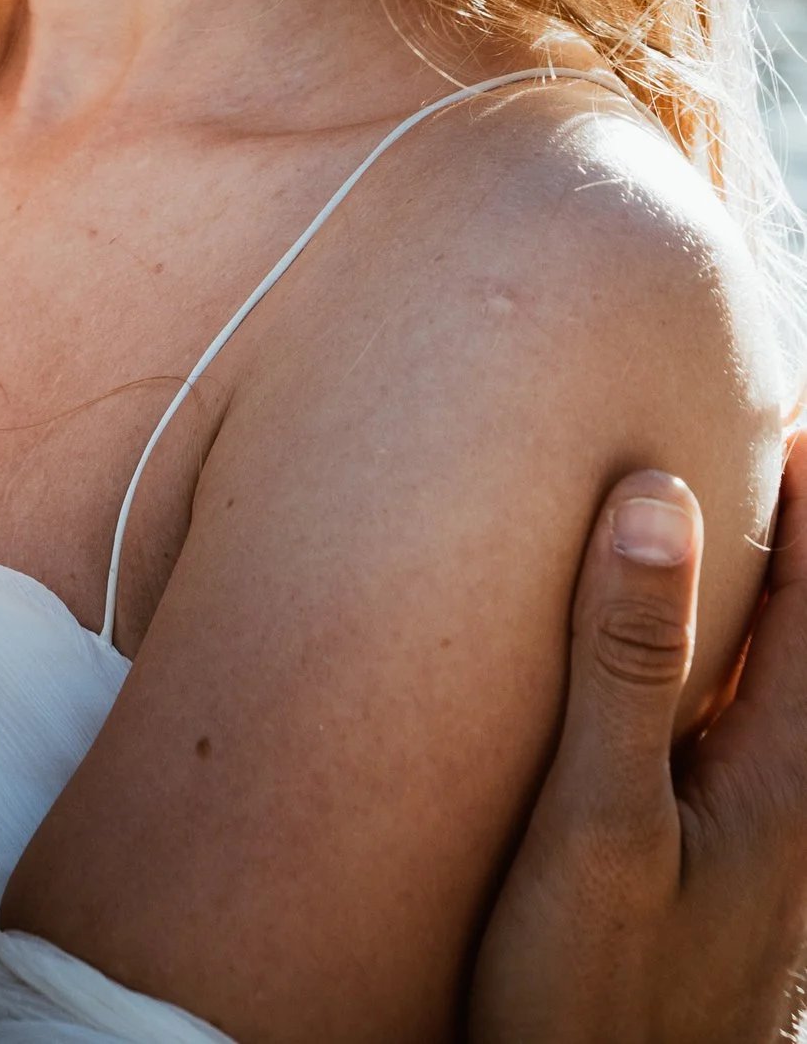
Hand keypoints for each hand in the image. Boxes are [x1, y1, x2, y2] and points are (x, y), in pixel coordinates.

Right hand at [471, 447, 806, 1043]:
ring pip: (782, 680)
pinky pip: (746, 729)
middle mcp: (799, 800)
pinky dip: (723, 660)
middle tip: (747, 429)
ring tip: (700, 517)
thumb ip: (628, 660)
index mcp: (791, 773)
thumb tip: (657, 492)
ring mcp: (770, 842)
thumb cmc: (593, 999)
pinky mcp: (729, 872)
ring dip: (757, 595)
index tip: (777, 397)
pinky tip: (660, 659)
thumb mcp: (599, 822)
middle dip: (792, 532)